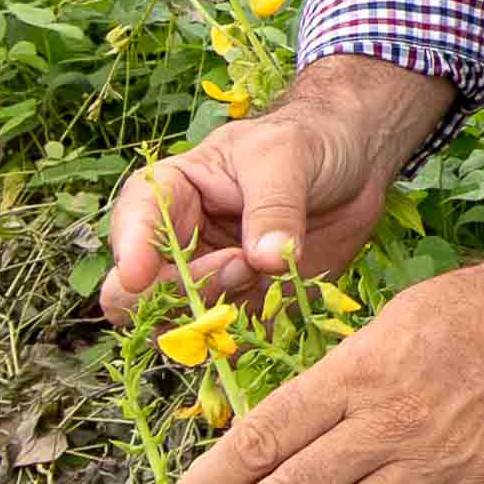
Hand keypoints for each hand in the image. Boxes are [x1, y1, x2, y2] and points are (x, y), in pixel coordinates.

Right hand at [101, 58, 453, 315]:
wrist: (355, 165)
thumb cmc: (307, 141)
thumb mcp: (286, 157)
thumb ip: (274, 207)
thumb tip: (265, 259)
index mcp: (171, 193)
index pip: (131, 226)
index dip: (129, 254)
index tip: (140, 276)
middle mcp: (179, 244)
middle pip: (138, 294)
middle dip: (178, 293)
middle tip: (239, 266)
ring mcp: (211, 281)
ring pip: (181, 325)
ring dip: (216, 319)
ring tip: (269, 273)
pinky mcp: (248, 308)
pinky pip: (231, 342)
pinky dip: (250, 340)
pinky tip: (282, 308)